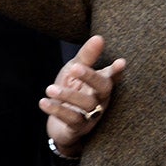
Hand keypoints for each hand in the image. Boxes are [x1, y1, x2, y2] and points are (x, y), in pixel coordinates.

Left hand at [39, 35, 126, 157]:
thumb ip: (87, 57)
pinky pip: (72, 119)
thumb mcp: (75, 71)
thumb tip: (98, 37)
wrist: (60, 124)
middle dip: (91, 77)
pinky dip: (57, 110)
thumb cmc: (72, 91)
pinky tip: (44, 102)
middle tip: (74, 67)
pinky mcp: (79, 128)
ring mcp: (92, 115)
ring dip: (68, 95)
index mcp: (102, 83)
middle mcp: (101, 99)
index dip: (117, 70)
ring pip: (88, 105)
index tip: (121, 62)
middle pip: (104, 88)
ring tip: (50, 89)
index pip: (112, 75)